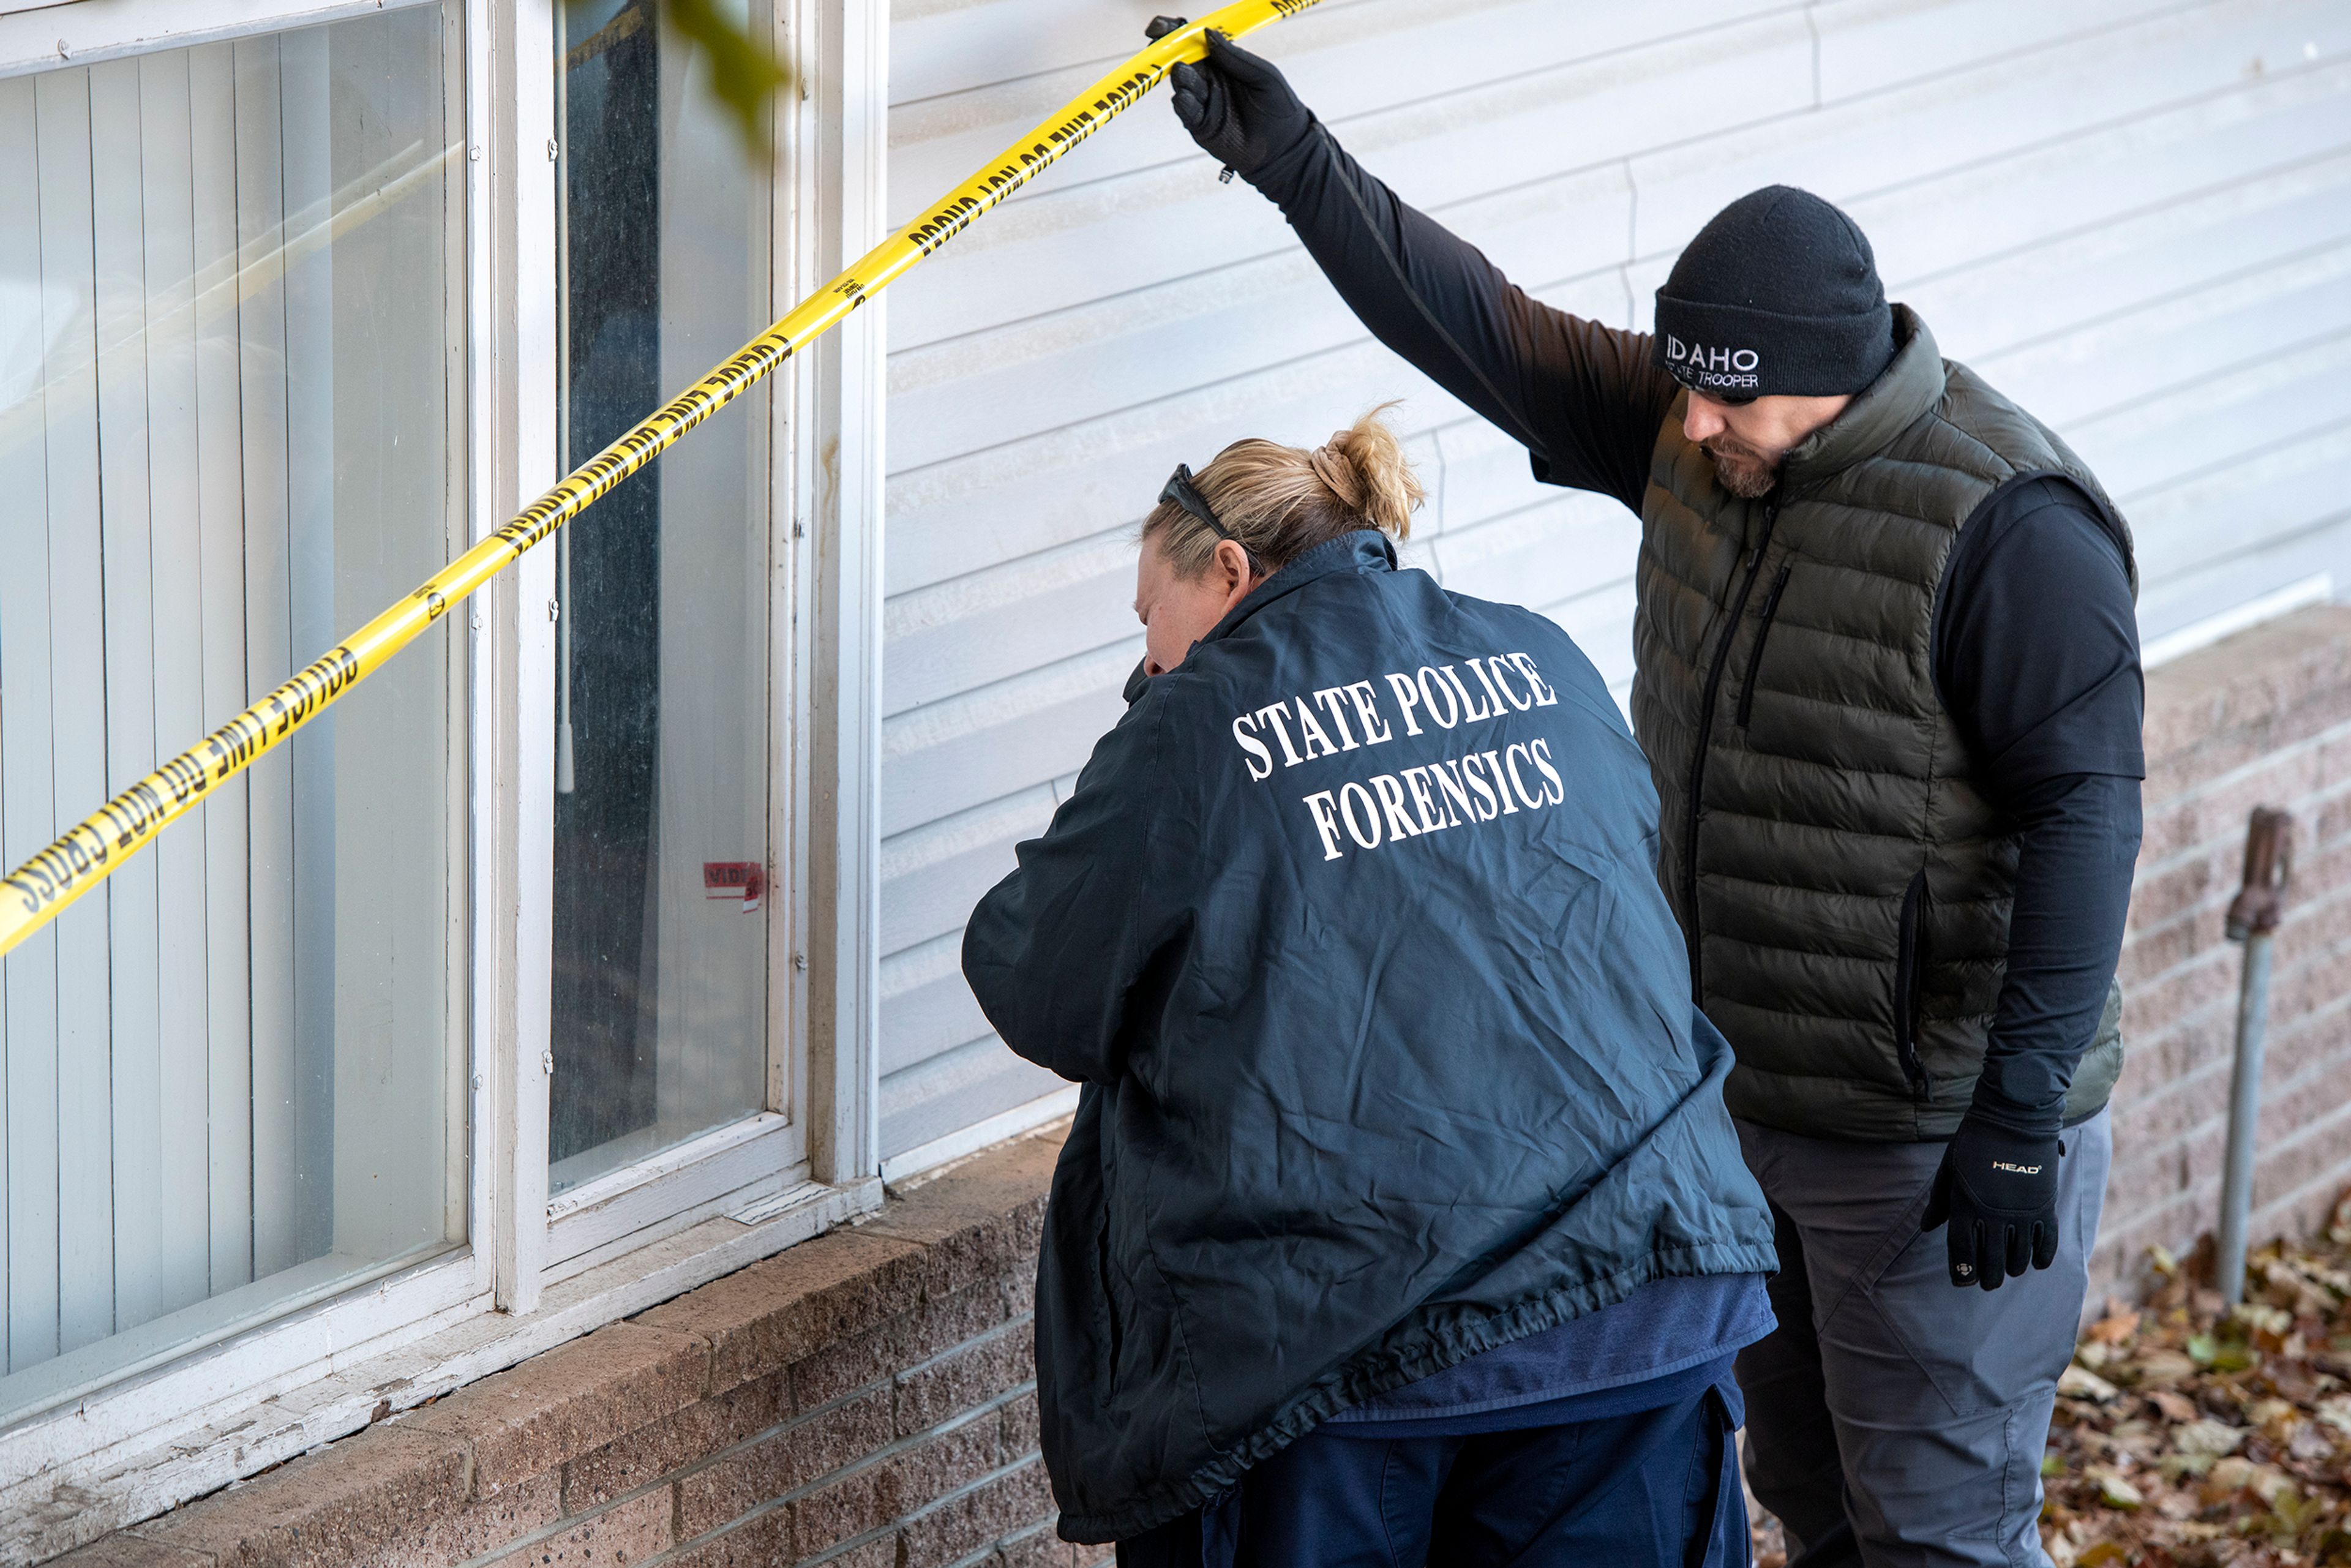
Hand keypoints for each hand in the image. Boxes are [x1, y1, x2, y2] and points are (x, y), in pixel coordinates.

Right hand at [1167, 30, 1314, 182]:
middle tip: (1159, 44)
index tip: (1166, 26)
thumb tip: (1207, 33)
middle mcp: (1208, 79)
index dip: (1178, 32)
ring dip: (1178, 76)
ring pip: (1182, 84)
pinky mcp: (1200, 125)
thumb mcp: (1262, 76)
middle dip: (1167, 50)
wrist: (1284, 145)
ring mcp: (1203, 102)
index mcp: (1222, 61)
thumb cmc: (1277, 106)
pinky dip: (1182, 103)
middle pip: (1180, 59)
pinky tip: (1183, 97)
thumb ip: (1236, 57)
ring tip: (1182, 71)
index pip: (1195, 42)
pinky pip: (1186, 112)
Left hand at [1921, 1115, 2062, 1290]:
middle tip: (1987, 1284)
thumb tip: (1927, 1228)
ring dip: (2012, 1268)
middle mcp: (1994, 1213)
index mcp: (1966, 1204)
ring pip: (2019, 1255)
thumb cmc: (1974, 1141)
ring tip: (2008, 1272)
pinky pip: (2047, 1241)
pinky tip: (2036, 1263)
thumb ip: (1940, 1201)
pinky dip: (2042, 1256)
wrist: (2013, 1117)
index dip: (1961, 1269)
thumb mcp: (1949, 1169)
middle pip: (1991, 1259)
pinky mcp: (2045, 1206)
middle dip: (1988, 1277)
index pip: (1962, 1249)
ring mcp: (2022, 1212)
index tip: (1962, 1281)